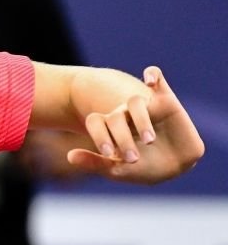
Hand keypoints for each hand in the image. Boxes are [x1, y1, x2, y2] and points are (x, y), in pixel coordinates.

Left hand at [67, 67, 203, 183]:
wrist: (175, 166)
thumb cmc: (142, 168)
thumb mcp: (117, 170)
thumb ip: (93, 162)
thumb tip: (69, 156)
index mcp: (109, 127)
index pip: (95, 121)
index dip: (98, 136)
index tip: (108, 154)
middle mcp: (125, 114)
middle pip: (116, 116)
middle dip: (122, 138)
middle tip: (132, 159)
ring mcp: (145, 107)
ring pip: (135, 102)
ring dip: (141, 120)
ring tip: (148, 140)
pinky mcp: (167, 102)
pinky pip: (158, 80)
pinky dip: (154, 74)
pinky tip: (150, 81)